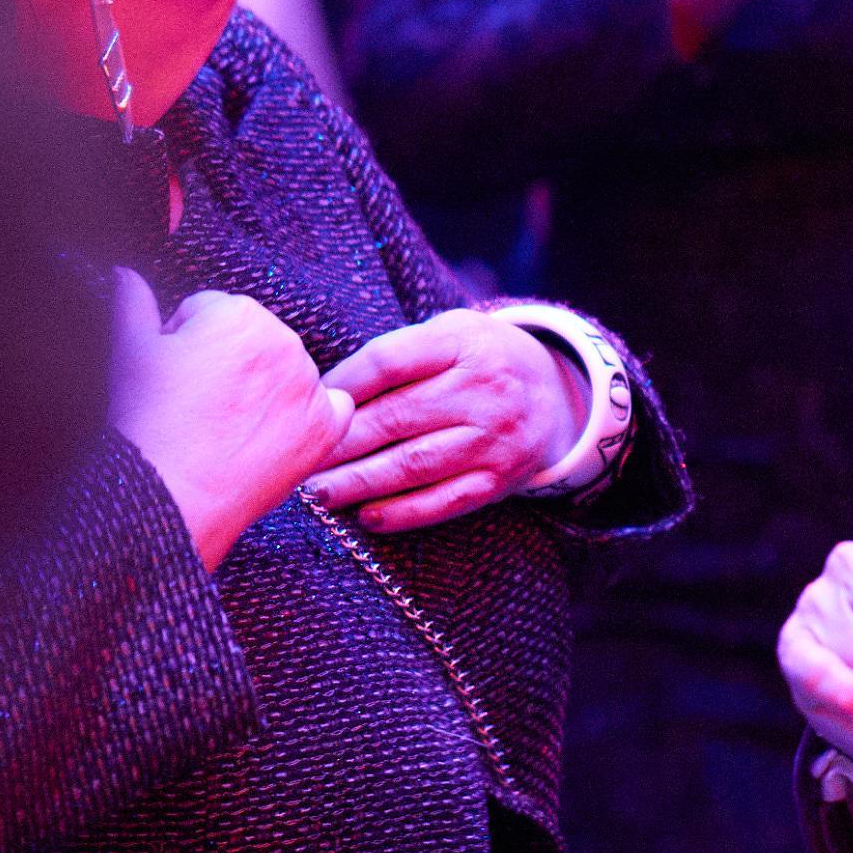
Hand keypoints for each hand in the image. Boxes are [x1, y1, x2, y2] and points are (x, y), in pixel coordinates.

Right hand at [111, 271, 354, 571]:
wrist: (171, 495)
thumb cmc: (145, 421)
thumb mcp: (128, 352)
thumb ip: (132, 303)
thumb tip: (126, 274)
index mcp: (239, 313)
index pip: (211, 312)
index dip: (184, 342)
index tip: (172, 377)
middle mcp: (285, 340)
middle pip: (253, 340)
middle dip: (229, 363)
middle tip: (197, 405)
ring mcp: (310, 384)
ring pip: (287, 373)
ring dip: (265, 389)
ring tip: (224, 426)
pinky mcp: (327, 427)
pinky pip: (331, 408)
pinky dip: (309, 417)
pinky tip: (273, 435)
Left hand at [308, 309, 586, 531]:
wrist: (555, 392)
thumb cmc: (478, 361)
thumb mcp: (449, 335)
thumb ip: (398, 355)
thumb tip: (326, 397)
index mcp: (464, 343)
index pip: (388, 362)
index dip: (342, 385)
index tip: (310, 405)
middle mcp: (484, 391)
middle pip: (395, 418)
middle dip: (338, 443)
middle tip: (297, 460)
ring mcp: (495, 438)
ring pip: (414, 465)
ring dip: (359, 483)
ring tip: (319, 493)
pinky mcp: (501, 479)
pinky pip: (445, 501)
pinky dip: (402, 513)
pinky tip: (367, 517)